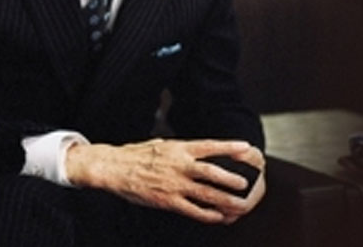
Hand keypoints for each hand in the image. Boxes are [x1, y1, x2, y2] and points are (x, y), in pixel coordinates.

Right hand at [65, 138, 265, 223]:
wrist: (115, 168)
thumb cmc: (137, 155)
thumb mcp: (162, 144)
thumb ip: (181, 149)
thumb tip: (196, 151)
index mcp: (179, 148)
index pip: (209, 146)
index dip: (229, 147)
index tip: (245, 147)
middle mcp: (180, 166)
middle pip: (213, 172)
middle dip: (233, 179)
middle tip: (247, 183)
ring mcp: (175, 184)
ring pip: (207, 193)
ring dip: (227, 199)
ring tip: (241, 204)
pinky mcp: (168, 201)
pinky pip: (193, 210)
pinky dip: (209, 215)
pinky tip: (219, 217)